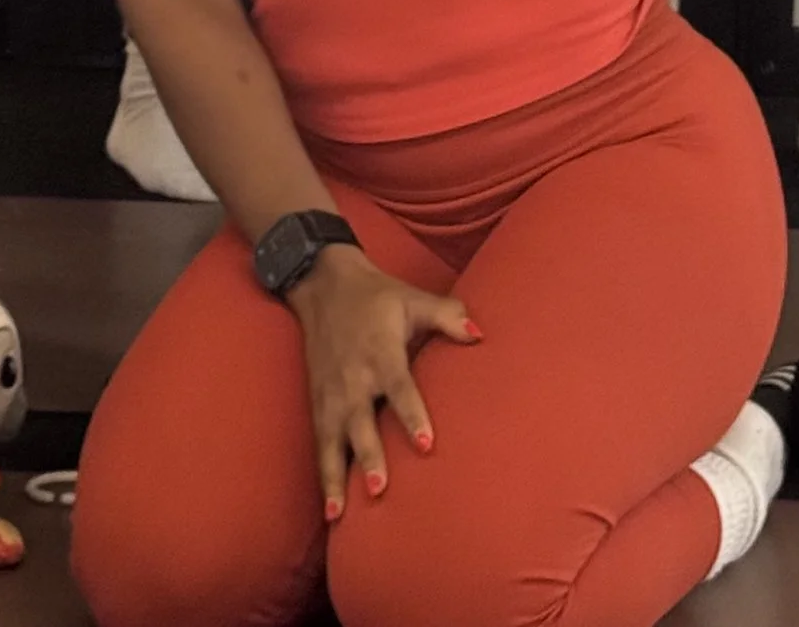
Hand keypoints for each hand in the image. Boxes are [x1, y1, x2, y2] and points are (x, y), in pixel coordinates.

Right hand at [288, 244, 478, 516]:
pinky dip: (323, 476)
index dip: (412, 415)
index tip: (426, 443)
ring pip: (332, 441)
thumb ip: (448, 316)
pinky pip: (320, 444)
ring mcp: (332, 394)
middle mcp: (354, 378)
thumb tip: (480, 334)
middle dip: (368, 455)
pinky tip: (330, 511)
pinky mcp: (317, 404)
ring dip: (336, 477)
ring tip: (341, 514)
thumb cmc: (377, 296)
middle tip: (378, 488)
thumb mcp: (412, 298)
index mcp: (380, 353)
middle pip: (361, 422)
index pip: (399, 387)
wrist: (322, 283)